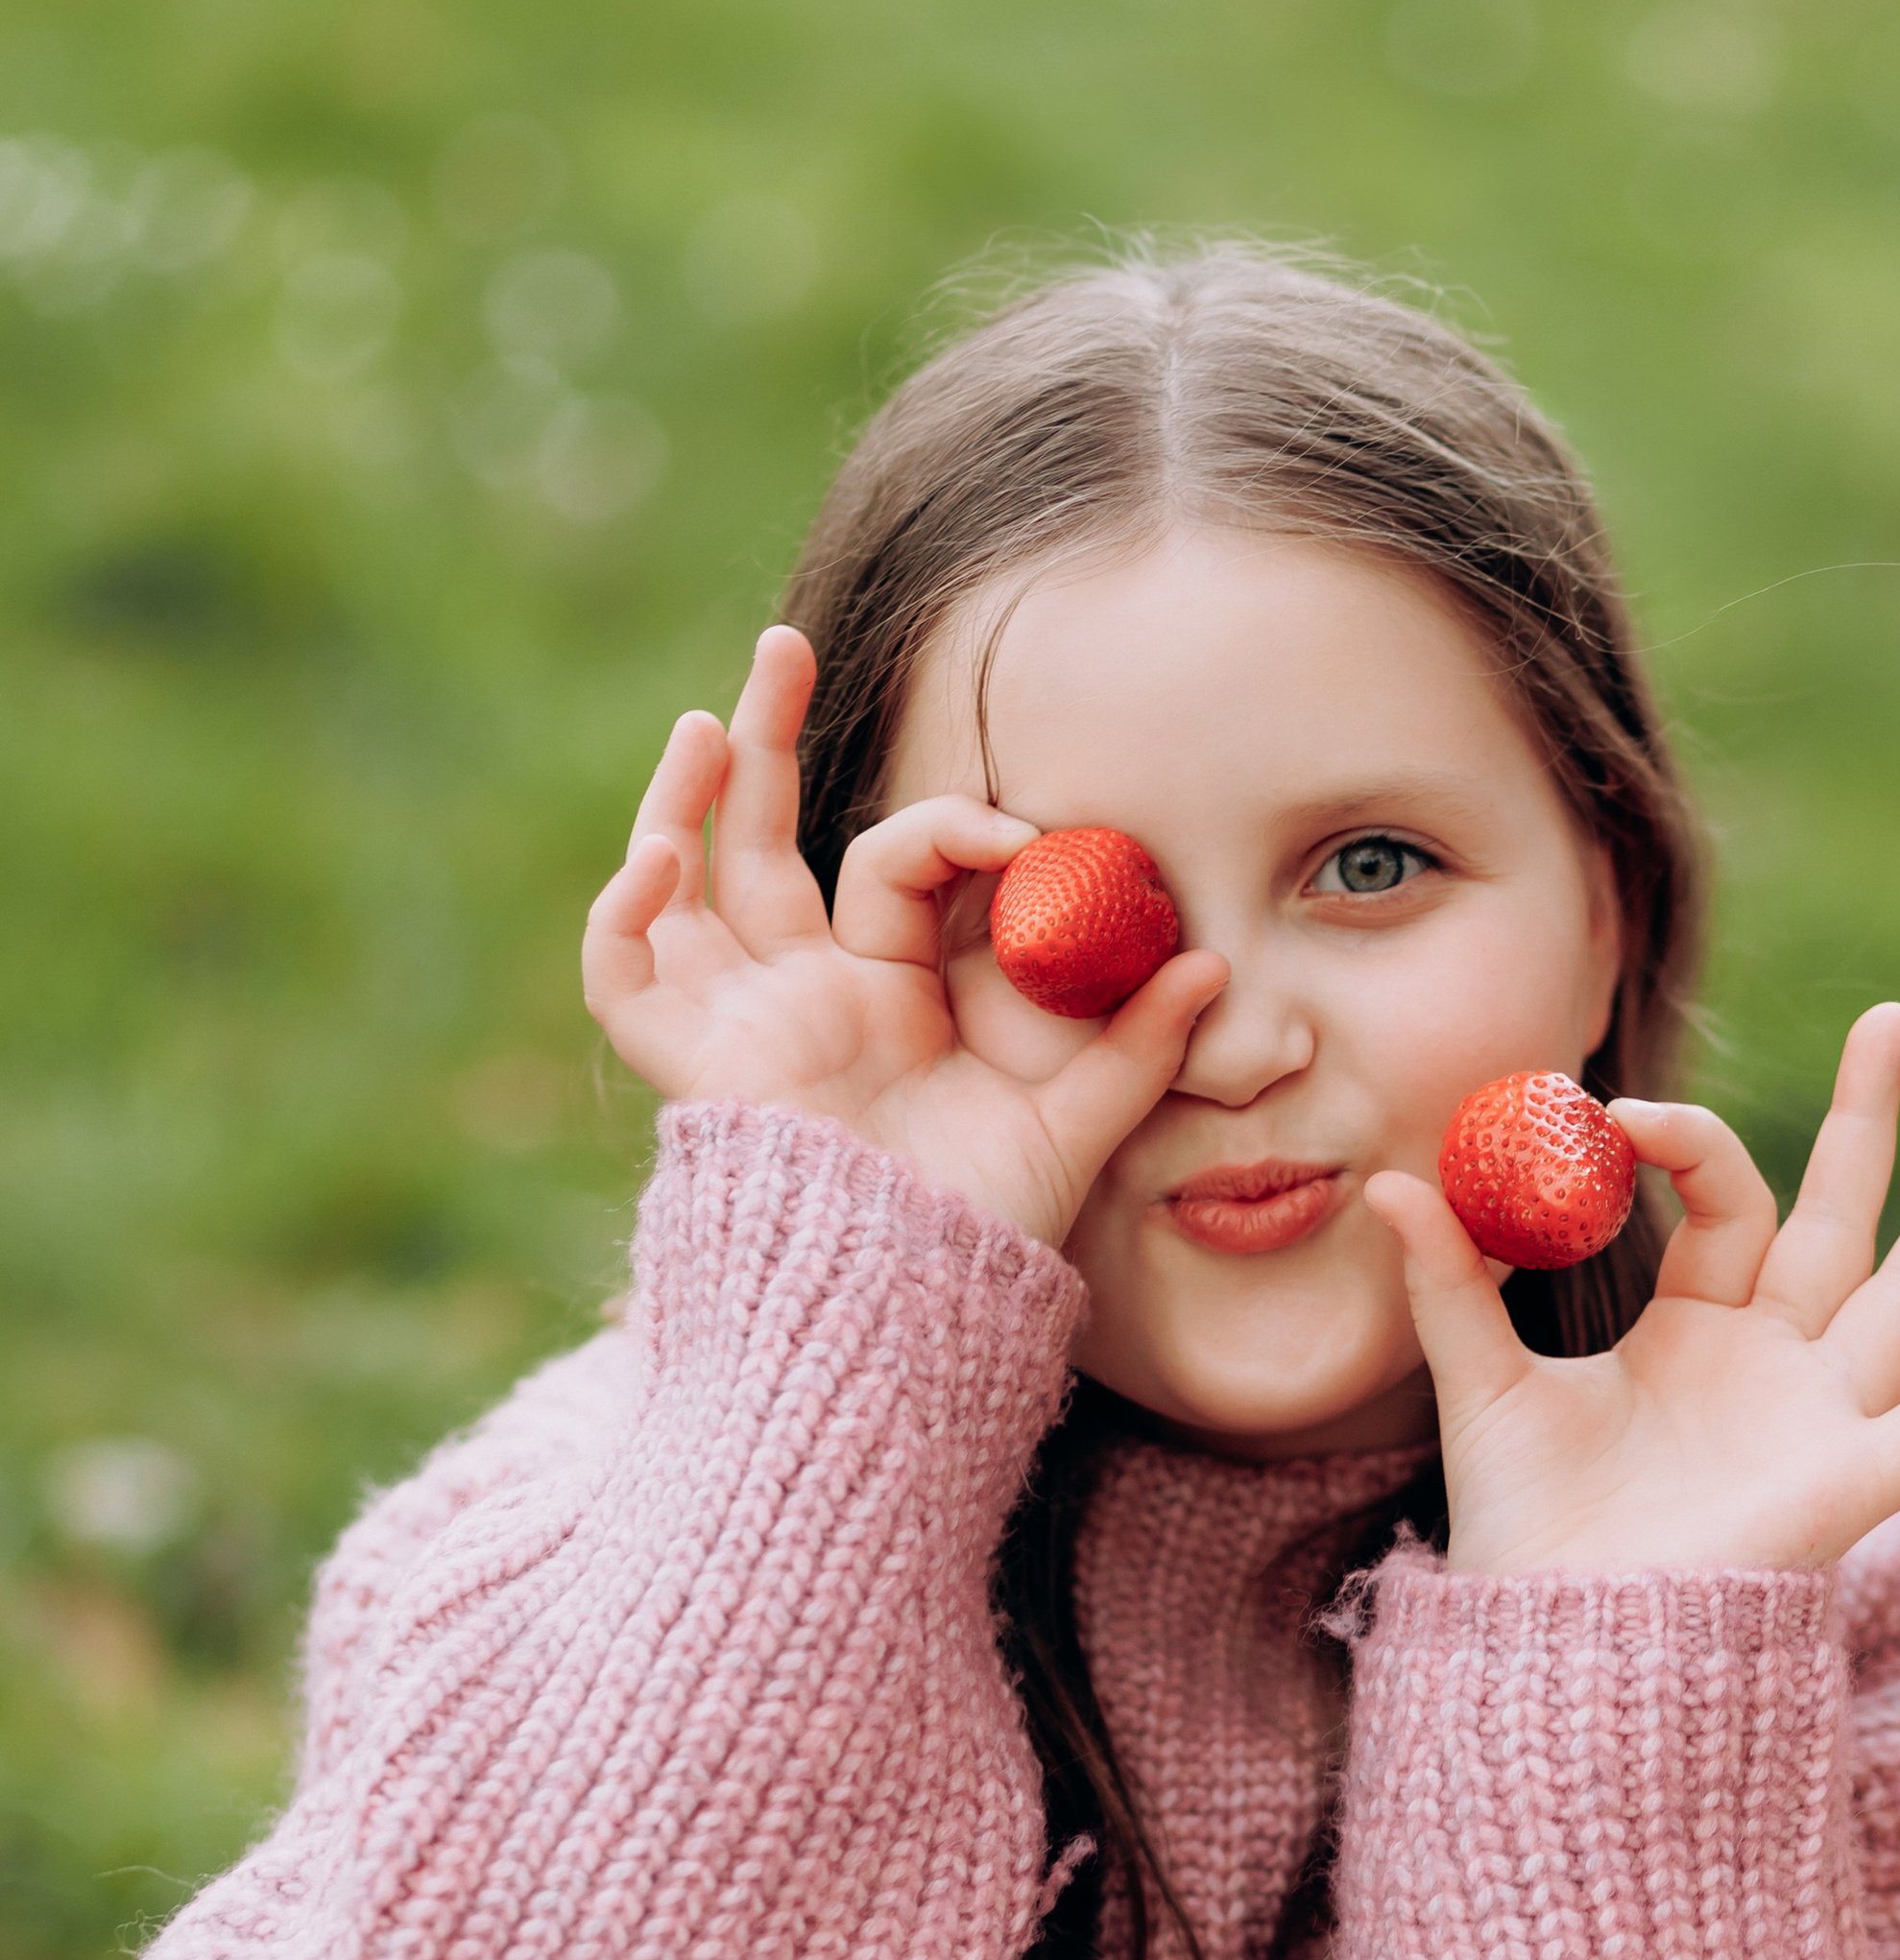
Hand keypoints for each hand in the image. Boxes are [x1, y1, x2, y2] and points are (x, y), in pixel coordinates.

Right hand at [581, 626, 1225, 1250]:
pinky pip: (624, 978)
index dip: (952, 831)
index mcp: (892, 1001)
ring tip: (710, 712)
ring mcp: (743, 1028)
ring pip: (685, 886)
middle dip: (767, 740)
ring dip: (685, 796)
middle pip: (766, 842)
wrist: (912, 1315)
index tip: (1019, 832)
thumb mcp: (1074, 1127)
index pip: (899, 871)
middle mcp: (806, 1001)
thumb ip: (1135, 1046)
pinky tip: (663, 852)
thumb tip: (1214, 964)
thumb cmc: (985, 1236)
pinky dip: (625, 912)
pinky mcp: (695, 1070)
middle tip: (786, 644)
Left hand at [1361, 1006, 1899, 1576]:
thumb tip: (1391, 1183)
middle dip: (1870, 1122)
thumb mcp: (1483, 1386)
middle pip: (1841, 1221)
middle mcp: (1771, 1367)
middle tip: (1892, 1013)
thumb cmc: (1526, 1527)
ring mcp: (1820, 1422)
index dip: (1688, 1146)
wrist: (1551, 1640)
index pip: (1723, 1203)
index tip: (1617, 1109)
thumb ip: (1450, 1286)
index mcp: (1693, 1334)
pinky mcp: (1848, 1487)